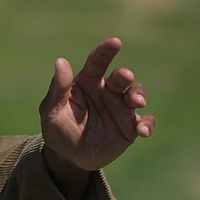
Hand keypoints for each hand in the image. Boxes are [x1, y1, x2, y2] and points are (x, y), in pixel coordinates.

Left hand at [39, 37, 153, 182]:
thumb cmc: (57, 129)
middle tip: (125, 77)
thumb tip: (60, 61)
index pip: (97, 63)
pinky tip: (142, 131)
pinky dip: (147, 124)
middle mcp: (106, 92)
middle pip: (121, 78)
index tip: (114, 42)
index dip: (105, 51)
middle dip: (125, 75)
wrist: (68, 157)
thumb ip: (59, 88)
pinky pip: (145, 121)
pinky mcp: (130, 127)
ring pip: (137, 94)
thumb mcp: (52, 109)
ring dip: (139, 95)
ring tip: (136, 102)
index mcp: (87, 83)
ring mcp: (120, 108)